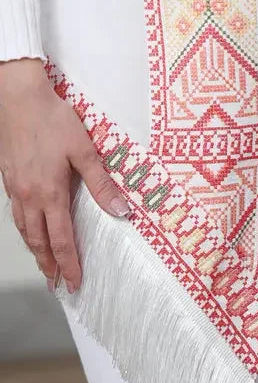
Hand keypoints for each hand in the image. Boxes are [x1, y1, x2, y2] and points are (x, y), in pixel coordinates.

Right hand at [0, 58, 129, 292]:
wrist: (18, 97)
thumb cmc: (52, 119)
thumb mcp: (83, 150)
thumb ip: (101, 182)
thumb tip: (121, 210)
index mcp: (49, 193)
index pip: (61, 240)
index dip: (68, 264)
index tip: (74, 283)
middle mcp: (29, 196)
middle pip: (38, 242)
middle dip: (48, 266)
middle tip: (56, 284)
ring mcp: (15, 188)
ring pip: (24, 229)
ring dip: (34, 251)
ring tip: (44, 265)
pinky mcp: (8, 178)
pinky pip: (16, 213)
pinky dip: (25, 229)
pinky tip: (29, 229)